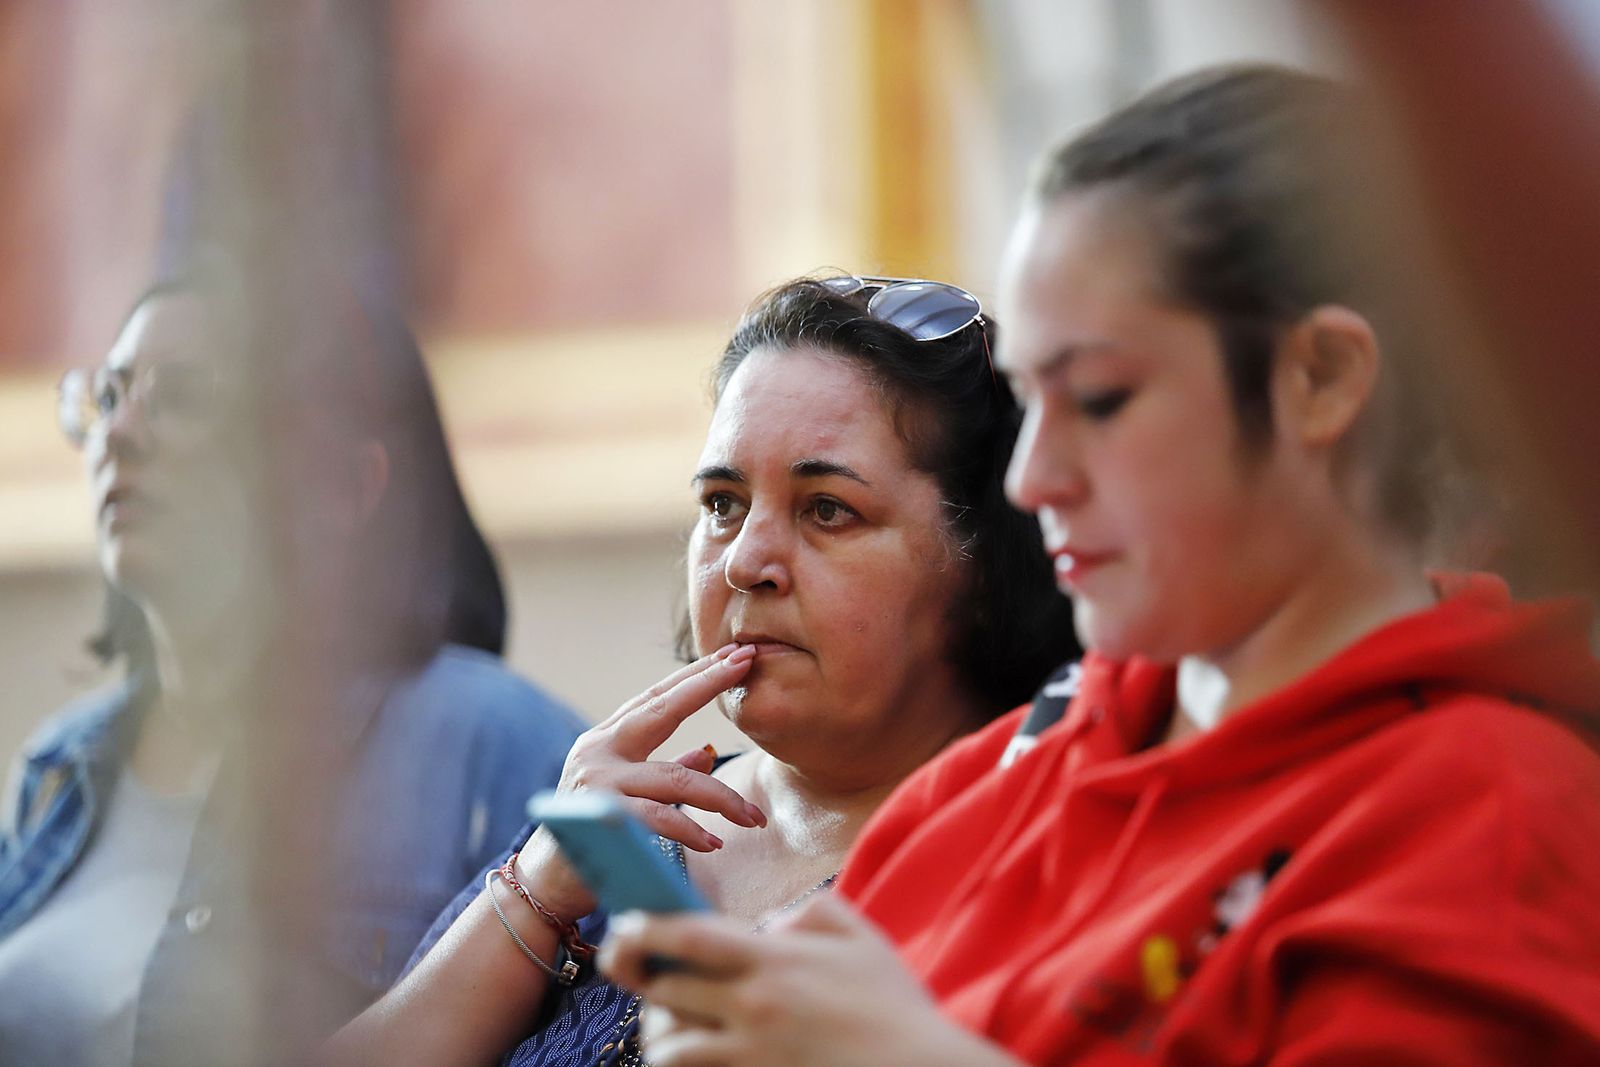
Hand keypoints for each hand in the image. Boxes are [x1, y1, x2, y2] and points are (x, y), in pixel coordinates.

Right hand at [516, 643, 766, 921]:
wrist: (545, 883)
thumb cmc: (591, 836)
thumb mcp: (628, 792)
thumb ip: (664, 769)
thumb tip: (706, 750)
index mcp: (606, 740)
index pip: (657, 697)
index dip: (696, 674)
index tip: (734, 653)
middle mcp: (598, 751)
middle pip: (662, 709)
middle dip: (708, 683)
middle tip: (748, 663)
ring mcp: (598, 782)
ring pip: (675, 778)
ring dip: (722, 798)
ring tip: (753, 818)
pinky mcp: (601, 818)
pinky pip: (659, 819)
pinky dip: (691, 830)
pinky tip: (713, 842)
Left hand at [597, 893, 1017, 1066]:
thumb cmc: (893, 1006)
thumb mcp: (861, 938)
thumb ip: (812, 914)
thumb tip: (773, 923)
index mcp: (775, 959)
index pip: (687, 935)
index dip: (644, 927)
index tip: (623, 925)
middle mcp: (754, 1006)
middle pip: (666, 991)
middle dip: (641, 980)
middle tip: (638, 972)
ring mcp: (751, 1054)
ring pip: (669, 1045)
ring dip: (658, 1032)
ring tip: (665, 1022)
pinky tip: (688, 1057)